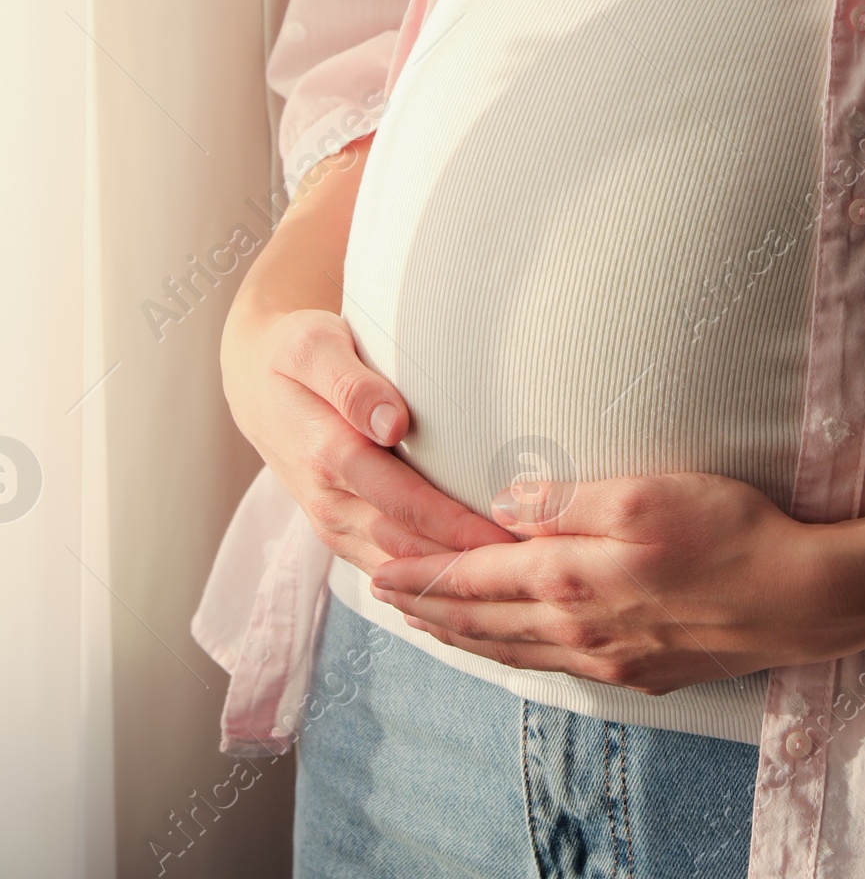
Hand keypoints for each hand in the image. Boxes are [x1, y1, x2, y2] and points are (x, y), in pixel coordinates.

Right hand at [220, 304, 513, 576]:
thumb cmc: (297, 352)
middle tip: (530, 568)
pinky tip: (468, 594)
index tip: (507, 537)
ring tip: (512, 586)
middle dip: (466, 561)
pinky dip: (424, 584)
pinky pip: (386, 567)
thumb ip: (350, 383)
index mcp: (327, 455)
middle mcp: (328, 501)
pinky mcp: (342, 531)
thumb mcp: (313, 346)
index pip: (402, 500)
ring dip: (449, 580)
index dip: (454, 524)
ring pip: (398, 566)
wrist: (257, 382)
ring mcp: (333, 523)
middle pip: (407, 544)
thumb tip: (392, 421)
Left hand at [368, 470, 852, 692]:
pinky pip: (553, 666)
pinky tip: (511, 647)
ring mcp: (609, 657)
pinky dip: (512, 654)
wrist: (800, 596)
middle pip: (484, 622)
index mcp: (573, 579)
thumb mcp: (647, 491)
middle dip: (428, 608)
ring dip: (462, 637)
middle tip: (382, 598)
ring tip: (428, 625)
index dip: (425, 573)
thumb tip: (504, 502)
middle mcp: (579, 629)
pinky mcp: (640, 672)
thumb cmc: (730, 530)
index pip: (477, 577)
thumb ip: (569, 498)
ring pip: (513, 651)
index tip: (380, 568)